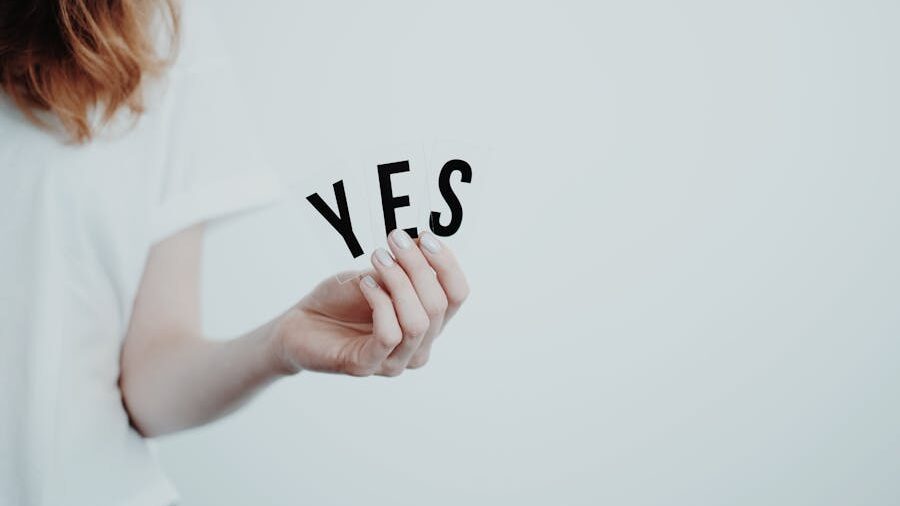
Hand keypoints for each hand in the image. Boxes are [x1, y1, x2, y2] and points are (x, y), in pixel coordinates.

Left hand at [275, 229, 469, 376]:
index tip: (424, 236)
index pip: (457, 294)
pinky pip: (389, 334)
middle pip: (438, 305)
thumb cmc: (340, 300)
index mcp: (429, 322)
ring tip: (378, 258)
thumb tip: (422, 240)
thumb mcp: (377, 274)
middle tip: (394, 239)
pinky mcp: (368, 366)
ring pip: (418, 322)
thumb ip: (402, 266)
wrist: (300, 323)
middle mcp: (419, 345)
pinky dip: (380, 302)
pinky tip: (365, 284)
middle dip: (417, 266)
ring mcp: (396, 361)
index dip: (447, 264)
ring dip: (399, 282)